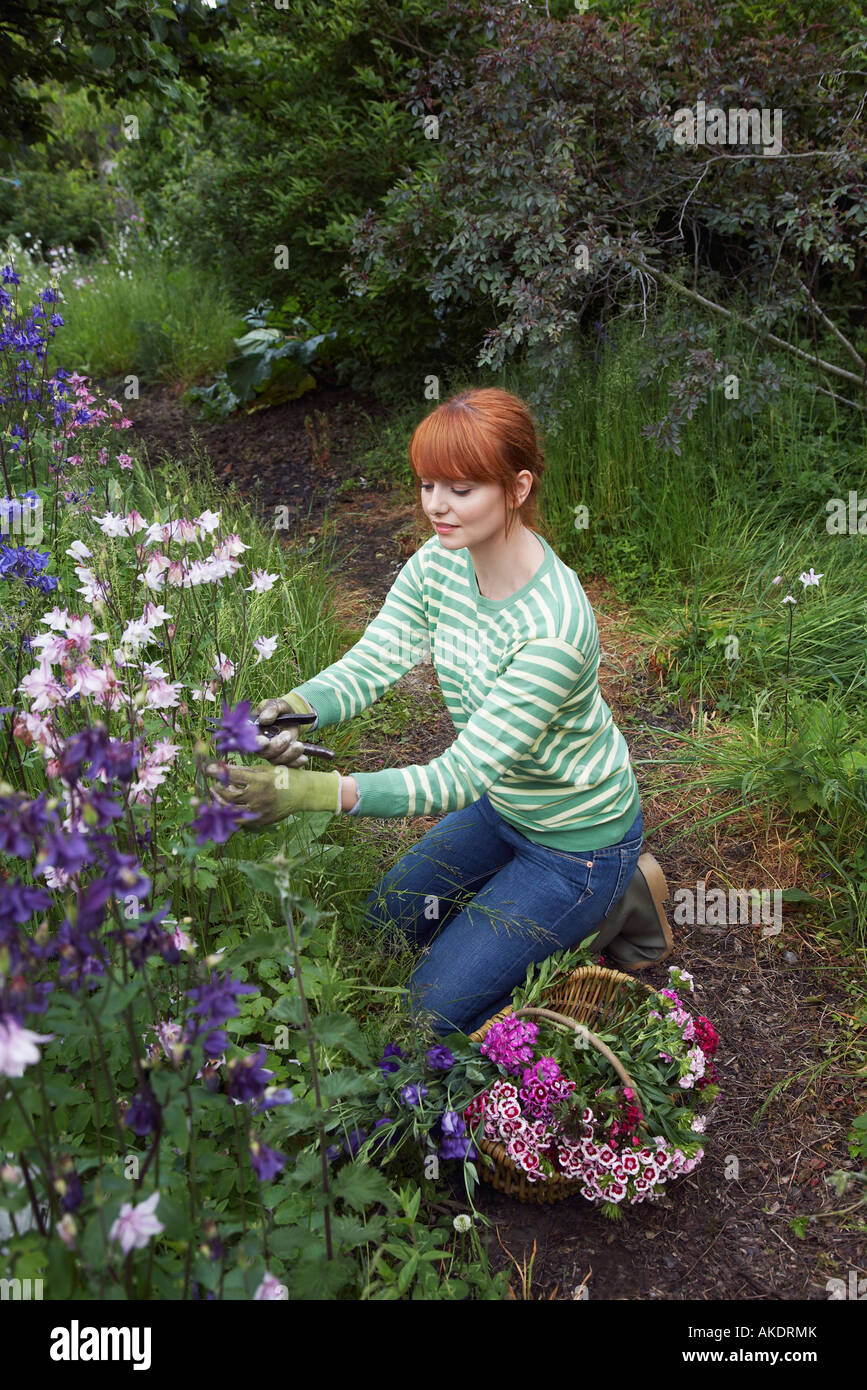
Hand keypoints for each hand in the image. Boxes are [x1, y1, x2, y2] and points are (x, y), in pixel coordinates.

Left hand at [204, 760, 340, 826]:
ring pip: (232, 812)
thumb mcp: (266, 769)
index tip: (208, 769)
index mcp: (260, 781)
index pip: (233, 776)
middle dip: (217, 790)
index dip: (218, 772)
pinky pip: (241, 820)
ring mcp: (260, 811)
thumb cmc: (284, 776)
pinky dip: (232, 814)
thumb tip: (225, 770)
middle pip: (229, 797)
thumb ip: (246, 771)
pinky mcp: (261, 821)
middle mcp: (258, 797)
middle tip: (213, 785)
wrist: (303, 793)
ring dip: (221, 804)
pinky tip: (228, 808)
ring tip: (217, 797)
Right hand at [252, 692, 315, 767]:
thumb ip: (271, 709)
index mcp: (254, 730)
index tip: (266, 741)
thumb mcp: (277, 704)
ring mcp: (271, 752)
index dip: (257, 743)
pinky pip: (286, 765)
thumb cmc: (280, 709)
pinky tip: (303, 758)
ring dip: (289, 755)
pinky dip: (295, 763)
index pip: (251, 740)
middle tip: (288, 735)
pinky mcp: (282, 756)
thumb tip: (265, 719)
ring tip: (300, 745)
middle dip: (277, 747)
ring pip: (276, 761)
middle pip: (264, 753)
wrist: (292, 715)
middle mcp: (261, 743)